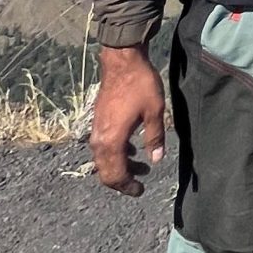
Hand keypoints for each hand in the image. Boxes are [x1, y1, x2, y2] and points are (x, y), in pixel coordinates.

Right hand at [90, 45, 166, 196]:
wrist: (122, 61)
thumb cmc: (140, 85)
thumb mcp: (154, 112)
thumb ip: (155, 138)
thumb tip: (156, 160)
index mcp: (111, 141)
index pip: (115, 175)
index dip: (127, 187)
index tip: (140, 191)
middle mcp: (99, 140)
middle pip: (105, 172)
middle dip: (121, 181)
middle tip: (139, 184)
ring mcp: (96, 130)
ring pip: (103, 160)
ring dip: (120, 166)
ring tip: (141, 167)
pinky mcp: (98, 121)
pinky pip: (103, 147)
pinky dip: (116, 153)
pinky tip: (132, 148)